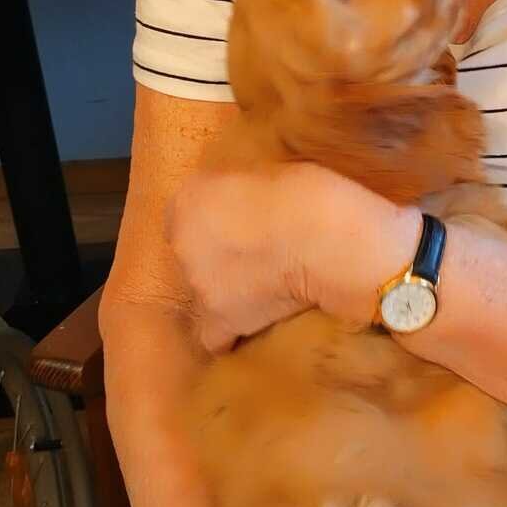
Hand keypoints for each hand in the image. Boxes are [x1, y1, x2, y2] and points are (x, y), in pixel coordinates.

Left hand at [166, 161, 417, 352]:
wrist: (323, 238)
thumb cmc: (305, 191)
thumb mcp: (263, 169)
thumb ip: (238, 189)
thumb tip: (243, 201)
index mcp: (189, 198)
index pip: (184, 213)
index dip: (211, 219)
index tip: (237, 221)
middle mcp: (182, 242)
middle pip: (190, 252)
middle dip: (215, 253)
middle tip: (255, 251)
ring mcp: (199, 284)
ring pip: (202, 290)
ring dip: (225, 288)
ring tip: (262, 285)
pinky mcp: (222, 319)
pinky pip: (214, 336)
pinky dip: (226, 333)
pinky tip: (247, 325)